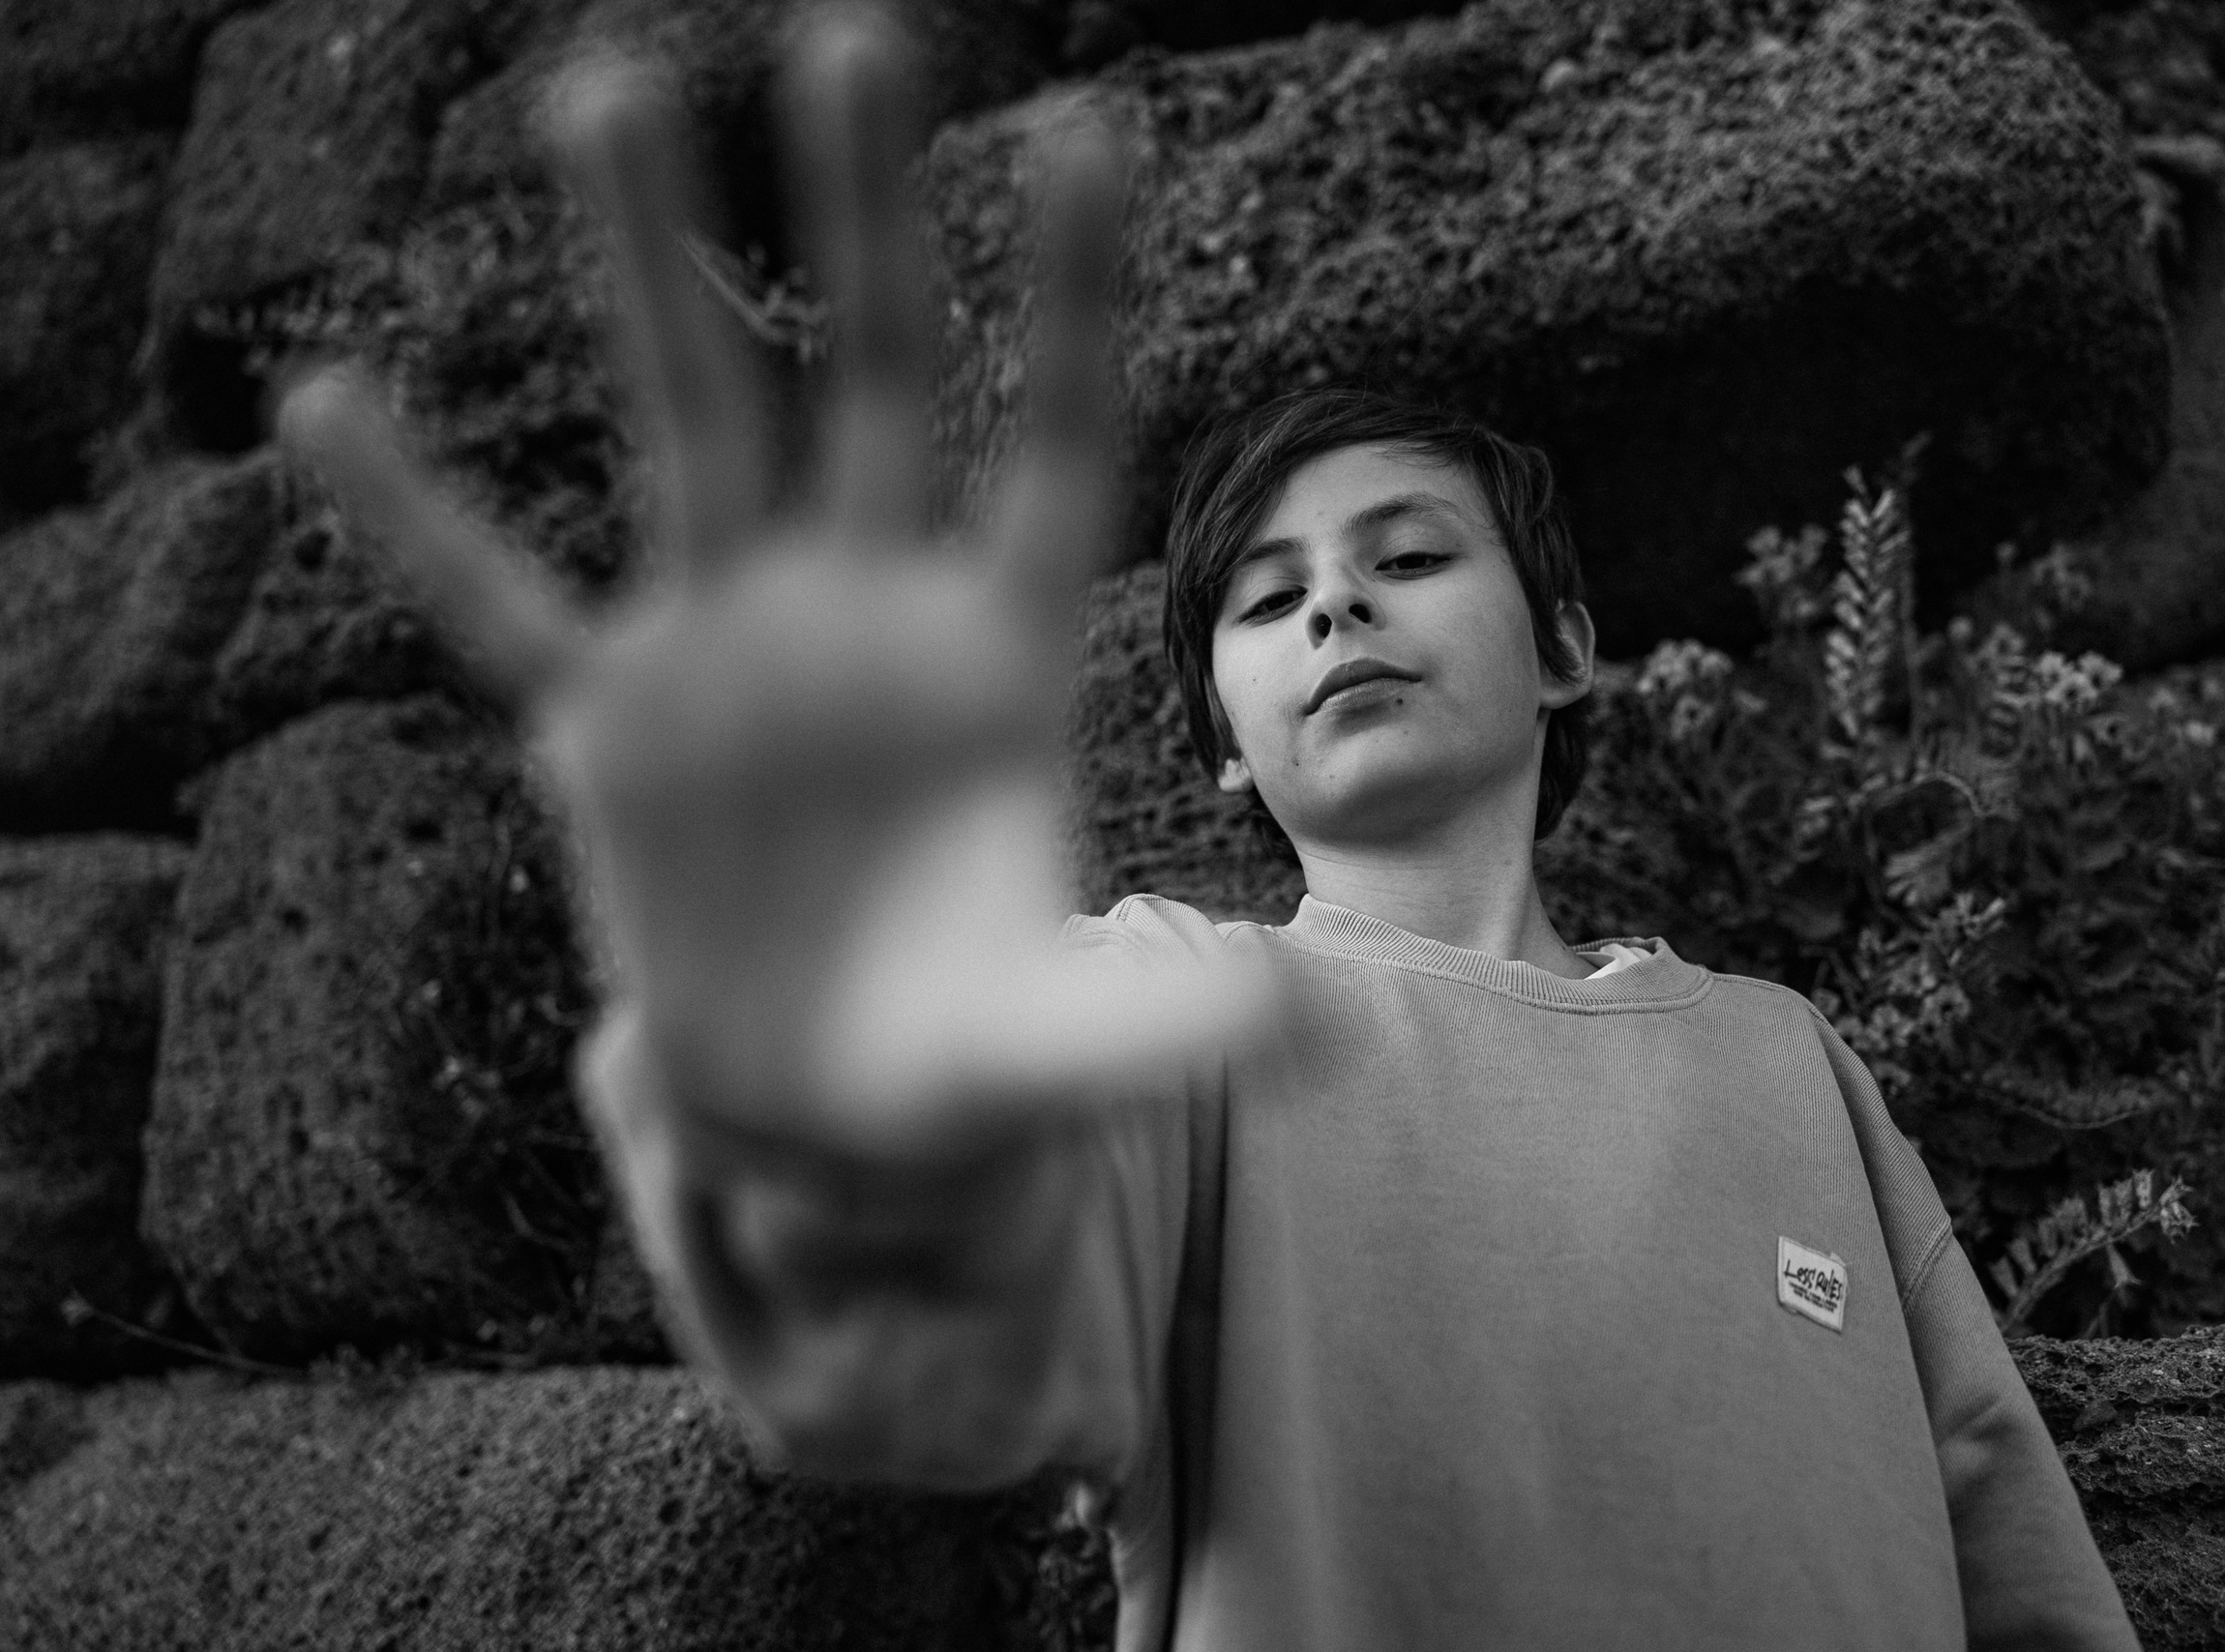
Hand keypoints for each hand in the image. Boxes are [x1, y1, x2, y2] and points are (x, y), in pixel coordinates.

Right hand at [278, 7, 1276, 1176]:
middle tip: (856, 42)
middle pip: (877, 381)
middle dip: (866, 223)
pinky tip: (331, 402)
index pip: (1062, 443)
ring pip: (695, 427)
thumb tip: (1301, 1028)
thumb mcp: (1062, 1050)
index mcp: (1004, 653)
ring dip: (651, 268)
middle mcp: (871, 613)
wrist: (826, 1116)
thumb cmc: (966, 1059)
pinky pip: (492, 608)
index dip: (1077, 301)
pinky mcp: (610, 727)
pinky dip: (417, 524)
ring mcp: (732, 651)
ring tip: (612, 89)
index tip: (1093, 128)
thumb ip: (1159, 1024)